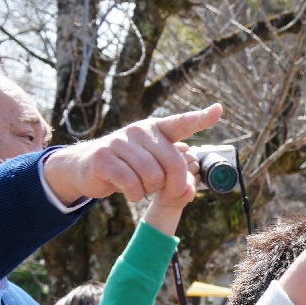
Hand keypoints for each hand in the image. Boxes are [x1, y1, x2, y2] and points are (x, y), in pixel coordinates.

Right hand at [42, 105, 222, 204]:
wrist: (86, 168)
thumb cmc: (127, 167)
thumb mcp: (152, 165)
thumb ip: (173, 173)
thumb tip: (189, 188)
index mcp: (156, 130)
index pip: (182, 123)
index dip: (201, 118)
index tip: (219, 110)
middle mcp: (140, 131)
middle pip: (173, 163)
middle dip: (174, 186)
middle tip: (165, 193)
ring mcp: (120, 142)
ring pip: (153, 176)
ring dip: (150, 190)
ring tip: (141, 187)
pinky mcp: (104, 158)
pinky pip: (132, 184)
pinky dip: (134, 195)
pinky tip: (129, 193)